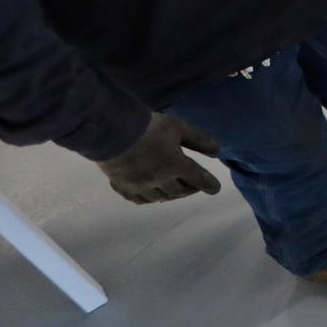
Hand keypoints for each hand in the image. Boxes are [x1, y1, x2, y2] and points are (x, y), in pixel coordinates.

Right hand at [97, 112, 222, 203]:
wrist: (109, 131)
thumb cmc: (147, 126)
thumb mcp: (178, 127)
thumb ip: (199, 139)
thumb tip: (217, 151)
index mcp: (176, 165)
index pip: (199, 179)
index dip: (209, 185)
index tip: (214, 189)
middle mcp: (159, 180)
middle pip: (179, 192)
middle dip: (189, 189)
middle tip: (193, 185)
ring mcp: (139, 186)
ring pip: (160, 198)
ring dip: (170, 195)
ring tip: (174, 189)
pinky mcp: (122, 187)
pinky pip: (139, 199)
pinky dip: (149, 198)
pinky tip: (151, 195)